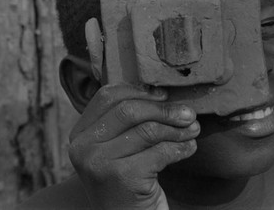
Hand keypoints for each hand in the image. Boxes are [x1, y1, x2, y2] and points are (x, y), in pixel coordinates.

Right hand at [68, 84, 198, 209]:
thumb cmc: (129, 183)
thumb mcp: (119, 148)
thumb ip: (128, 121)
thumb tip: (161, 91)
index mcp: (79, 134)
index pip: (107, 96)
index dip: (139, 91)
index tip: (164, 94)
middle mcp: (82, 148)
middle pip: (129, 110)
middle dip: (164, 109)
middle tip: (188, 113)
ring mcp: (98, 163)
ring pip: (148, 130)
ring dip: (177, 129)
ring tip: (193, 130)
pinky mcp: (120, 177)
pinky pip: (160, 152)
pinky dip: (180, 147)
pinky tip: (188, 148)